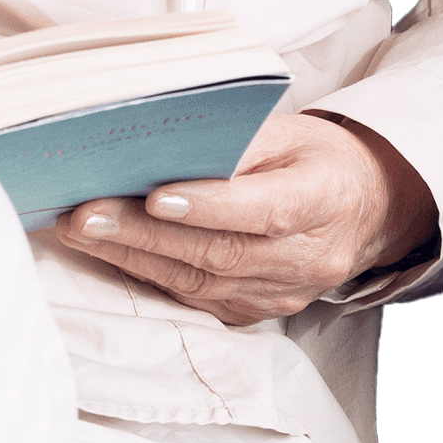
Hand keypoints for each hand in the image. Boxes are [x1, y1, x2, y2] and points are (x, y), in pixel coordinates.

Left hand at [51, 112, 438, 325]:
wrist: (363, 212)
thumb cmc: (316, 159)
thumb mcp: (291, 129)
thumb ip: (239, 138)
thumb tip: (168, 140)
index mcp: (324, 200)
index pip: (265, 209)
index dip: (210, 206)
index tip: (155, 194)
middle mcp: (308, 258)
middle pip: (220, 251)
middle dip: (144, 234)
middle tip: (84, 214)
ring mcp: (282, 294)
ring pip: (201, 281)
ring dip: (132, 256)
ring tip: (80, 229)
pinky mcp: (256, 313)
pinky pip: (197, 299)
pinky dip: (149, 275)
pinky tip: (109, 252)